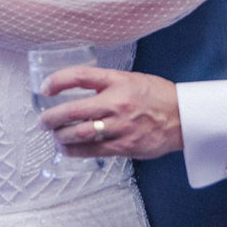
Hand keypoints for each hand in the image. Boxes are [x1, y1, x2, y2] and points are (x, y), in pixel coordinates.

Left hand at [37, 66, 182, 159]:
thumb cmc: (157, 96)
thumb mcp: (130, 79)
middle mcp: (116, 103)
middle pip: (73, 110)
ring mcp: (119, 126)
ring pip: (79, 133)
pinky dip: (74, 151)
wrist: (183, 117)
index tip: (45, 87)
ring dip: (60, 136)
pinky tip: (66, 149)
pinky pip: (92, 151)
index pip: (80, 76)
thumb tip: (79, 91)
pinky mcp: (124, 146)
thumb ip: (106, 84)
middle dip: (51, 118)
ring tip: (53, 136)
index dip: (57, 81)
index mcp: (117, 81)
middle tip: (42, 121)